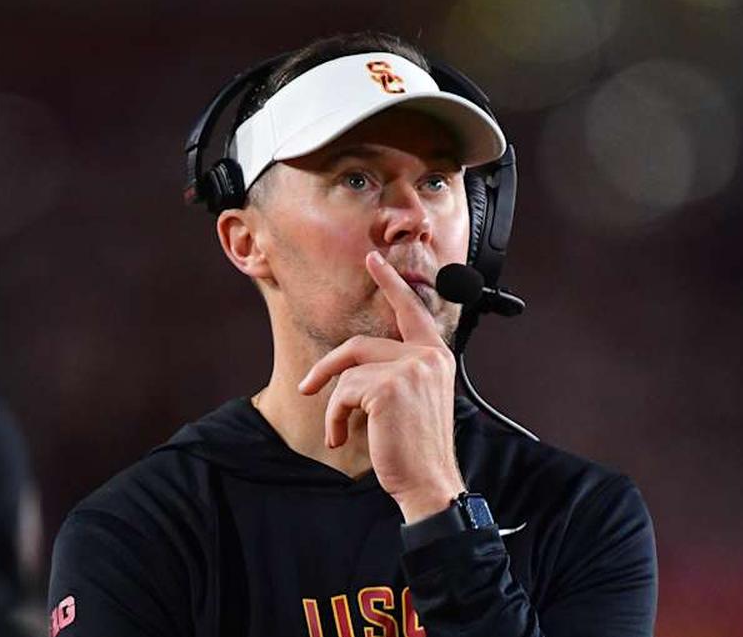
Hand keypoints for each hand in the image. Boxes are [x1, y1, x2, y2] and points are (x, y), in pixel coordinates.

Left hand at [298, 251, 464, 521]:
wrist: (429, 483)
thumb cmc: (418, 449)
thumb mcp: (414, 401)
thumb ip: (398, 372)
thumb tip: (354, 366)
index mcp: (436, 357)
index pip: (411, 310)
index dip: (390, 283)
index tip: (373, 260)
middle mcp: (427, 357)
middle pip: (360, 345)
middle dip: (328, 368)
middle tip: (306, 387)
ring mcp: (410, 369)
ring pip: (348, 372)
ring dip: (335, 406)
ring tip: (339, 432)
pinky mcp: (388, 387)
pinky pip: (343, 392)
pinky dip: (335, 417)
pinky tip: (342, 437)